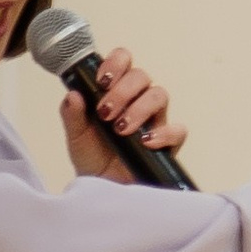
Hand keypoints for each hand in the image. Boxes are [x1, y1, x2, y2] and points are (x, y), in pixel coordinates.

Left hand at [59, 45, 185, 183]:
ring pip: (159, 95)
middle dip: (122, 91)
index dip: (116, 63)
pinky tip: (144, 142)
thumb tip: (73, 94)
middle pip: (141, 76)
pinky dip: (163, 133)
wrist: (104, 189)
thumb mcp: (76, 137)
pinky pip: (177, 129)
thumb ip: (72, 115)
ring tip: (120, 128)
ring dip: (139, 108)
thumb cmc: (92, 159)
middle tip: (105, 112)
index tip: (101, 81)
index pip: (124, 62)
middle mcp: (137, 101)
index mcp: (116, 92)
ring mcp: (154, 120)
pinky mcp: (167, 143)